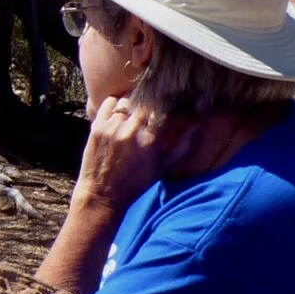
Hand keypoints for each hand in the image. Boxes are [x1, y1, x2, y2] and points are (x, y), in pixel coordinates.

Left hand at [72, 95, 207, 219]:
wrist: (103, 193)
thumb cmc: (136, 182)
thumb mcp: (164, 167)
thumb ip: (183, 145)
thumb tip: (198, 125)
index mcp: (151, 140)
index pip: (164, 109)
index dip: (167, 106)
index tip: (167, 108)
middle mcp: (132, 130)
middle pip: (146, 102)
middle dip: (151, 103)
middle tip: (150, 109)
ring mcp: (112, 127)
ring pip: (128, 99)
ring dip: (133, 102)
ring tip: (135, 111)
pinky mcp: (97, 126)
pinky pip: (109, 102)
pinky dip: (116, 103)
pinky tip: (119, 112)